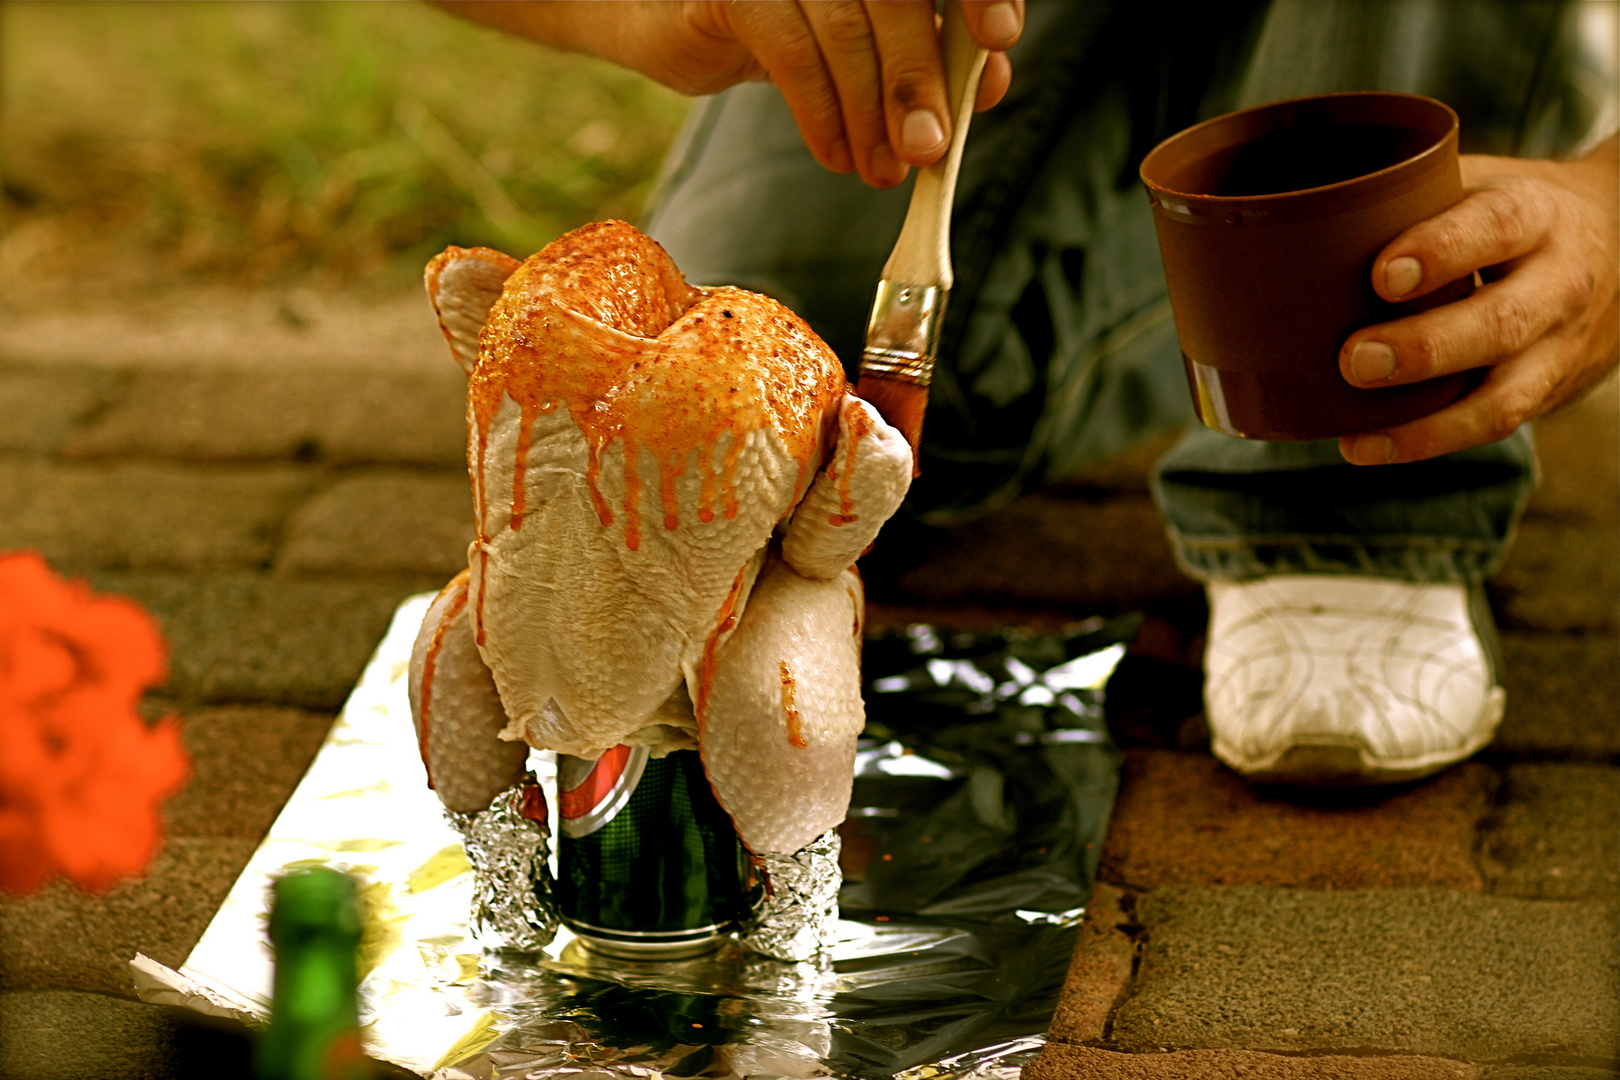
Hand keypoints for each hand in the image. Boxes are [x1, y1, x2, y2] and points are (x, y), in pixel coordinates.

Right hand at [438, 1, 1021, 188]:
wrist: (669, 18)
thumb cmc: (781, 28)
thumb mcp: (862, 45)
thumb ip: (928, 57)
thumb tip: (987, 87)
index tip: (998, 40)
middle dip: (918, 80)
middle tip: (928, 151)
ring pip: (846, 31)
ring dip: (869, 114)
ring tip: (880, 171)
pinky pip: (790, 53)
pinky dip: (820, 115)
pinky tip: (835, 154)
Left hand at [1337, 133, 1618, 465]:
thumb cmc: (1507, 214)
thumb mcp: (1478, 183)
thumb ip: (1405, 197)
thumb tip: (1286, 211)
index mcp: (1535, 214)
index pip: (1497, 227)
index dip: (1443, 251)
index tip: (1383, 276)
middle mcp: (1557, 283)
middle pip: (1501, 323)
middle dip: (1426, 349)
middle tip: (1354, 359)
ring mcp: (1557, 347)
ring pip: (1504, 398)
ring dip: (1426, 423)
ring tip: (1355, 433)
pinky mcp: (1545, 392)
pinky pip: (1491, 427)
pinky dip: (1425, 443)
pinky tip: (1364, 447)